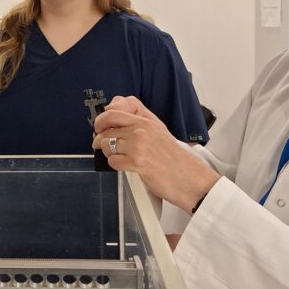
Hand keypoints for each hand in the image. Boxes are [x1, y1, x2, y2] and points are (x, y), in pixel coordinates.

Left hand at [92, 96, 218, 212]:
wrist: (189, 178)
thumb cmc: (174, 157)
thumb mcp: (158, 131)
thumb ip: (138, 121)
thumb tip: (113, 113)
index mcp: (146, 120)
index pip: (114, 111)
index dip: (102, 119)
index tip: (101, 126)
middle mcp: (141, 130)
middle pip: (106, 127)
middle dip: (99, 136)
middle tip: (99, 143)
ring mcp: (139, 146)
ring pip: (106, 144)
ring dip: (107, 152)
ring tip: (117, 155)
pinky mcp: (137, 163)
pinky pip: (112, 160)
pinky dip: (114, 164)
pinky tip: (124, 165)